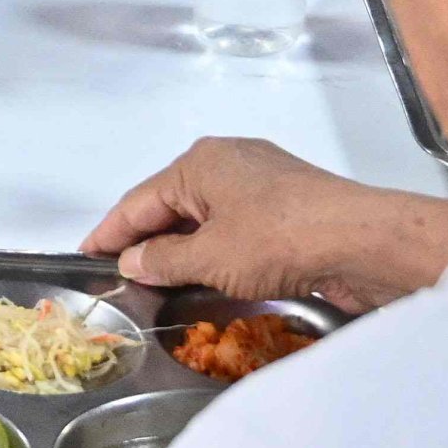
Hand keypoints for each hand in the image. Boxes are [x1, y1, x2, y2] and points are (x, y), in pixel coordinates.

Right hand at [83, 136, 447, 316]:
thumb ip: (165, 259)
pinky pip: (236, 228)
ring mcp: (262, 183)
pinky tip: (210, 278)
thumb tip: (132, 260)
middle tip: (119, 278)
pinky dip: (216, 251)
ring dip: (183, 250)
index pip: (140, 200)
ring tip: (158, 284)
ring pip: (207, 218)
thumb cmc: (278, 239)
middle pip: (173, 205)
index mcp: (201, 162)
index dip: (111, 232)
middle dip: (147, 240)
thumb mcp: (210, 256)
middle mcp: (229, 162)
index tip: (86, 257)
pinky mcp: (289, 207)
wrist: (361, 242)